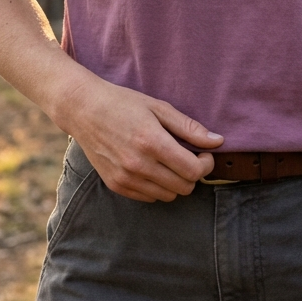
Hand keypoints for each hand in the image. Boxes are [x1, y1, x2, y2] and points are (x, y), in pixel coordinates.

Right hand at [54, 74, 222, 202]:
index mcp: (152, 142)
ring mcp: (125, 178)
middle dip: (193, 174)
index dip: (205, 164)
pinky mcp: (116, 185)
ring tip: (169, 161)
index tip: (203, 153)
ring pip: (168, 195)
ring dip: (176, 181)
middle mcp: (138, 164)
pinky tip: (153, 167)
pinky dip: (157, 186)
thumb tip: (218, 141)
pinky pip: (149, 197)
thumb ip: (189, 127)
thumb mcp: (158, 107)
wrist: (83, 109)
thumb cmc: (123, 103)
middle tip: (189, 157)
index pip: (193, 171)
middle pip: (184, 187)